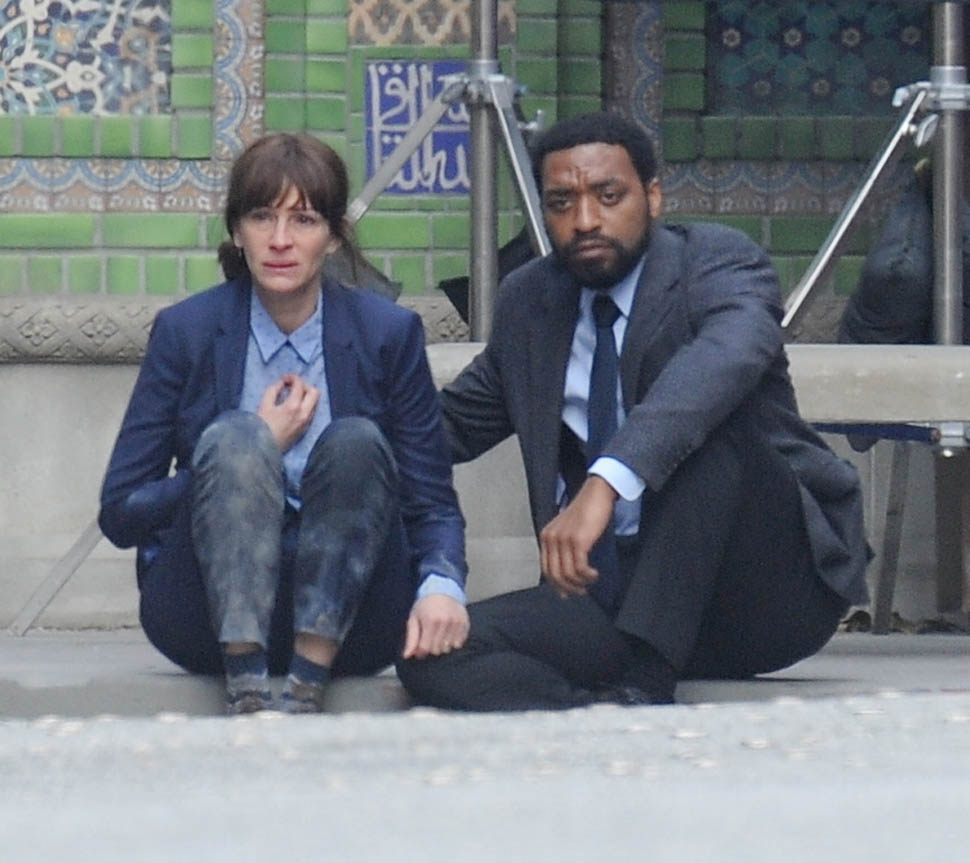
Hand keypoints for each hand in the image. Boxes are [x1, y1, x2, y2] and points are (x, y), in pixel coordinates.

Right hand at [257, 373, 318, 450]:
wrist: (263, 449)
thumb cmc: (261, 427)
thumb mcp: (264, 405)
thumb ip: (274, 390)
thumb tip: (282, 384)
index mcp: (293, 406)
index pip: (300, 385)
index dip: (292, 377)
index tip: (284, 378)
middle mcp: (304, 414)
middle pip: (314, 392)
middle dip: (304, 385)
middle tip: (292, 386)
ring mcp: (306, 423)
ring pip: (315, 403)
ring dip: (307, 395)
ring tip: (293, 395)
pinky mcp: (305, 429)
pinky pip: (312, 412)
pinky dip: (307, 405)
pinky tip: (295, 406)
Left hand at [401, 594, 469, 659]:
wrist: (443, 590)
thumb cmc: (426, 604)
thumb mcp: (414, 618)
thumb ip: (411, 638)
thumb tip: (407, 655)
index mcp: (431, 621)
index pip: (426, 648)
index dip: (421, 651)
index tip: (420, 646)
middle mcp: (445, 622)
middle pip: (437, 650)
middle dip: (431, 647)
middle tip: (430, 637)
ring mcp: (457, 623)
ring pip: (448, 648)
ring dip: (442, 645)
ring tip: (439, 634)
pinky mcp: (465, 624)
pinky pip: (459, 644)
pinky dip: (453, 642)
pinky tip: (448, 633)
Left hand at [540, 475, 617, 597]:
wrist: (596, 494)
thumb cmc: (586, 511)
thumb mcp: (568, 529)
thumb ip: (563, 547)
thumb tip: (567, 572)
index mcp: (546, 536)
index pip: (546, 569)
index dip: (556, 585)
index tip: (567, 593)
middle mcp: (551, 538)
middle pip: (554, 575)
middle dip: (568, 588)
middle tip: (582, 591)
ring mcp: (563, 540)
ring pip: (567, 574)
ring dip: (580, 582)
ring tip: (591, 581)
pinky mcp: (577, 540)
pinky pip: (579, 568)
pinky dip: (587, 575)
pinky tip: (594, 574)